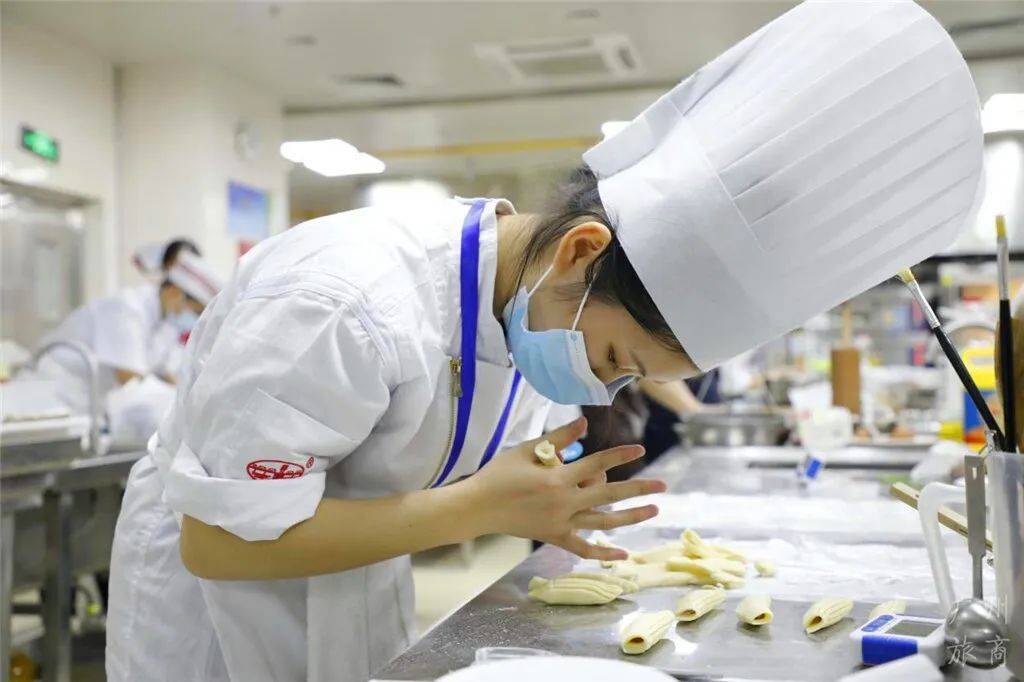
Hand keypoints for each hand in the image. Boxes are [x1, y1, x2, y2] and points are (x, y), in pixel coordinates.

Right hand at [462, 417, 665, 560]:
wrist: (478, 507)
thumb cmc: (499, 474)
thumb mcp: (527, 449)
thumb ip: (559, 438)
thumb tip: (585, 424)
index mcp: (557, 478)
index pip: (597, 464)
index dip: (619, 455)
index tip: (639, 448)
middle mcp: (563, 502)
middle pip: (609, 495)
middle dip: (638, 489)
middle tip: (663, 485)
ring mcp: (560, 523)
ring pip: (603, 522)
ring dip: (631, 517)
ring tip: (653, 510)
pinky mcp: (554, 537)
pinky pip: (583, 549)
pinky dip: (602, 553)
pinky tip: (623, 555)